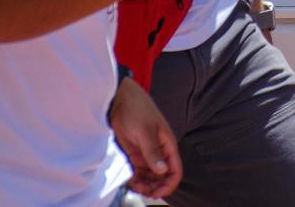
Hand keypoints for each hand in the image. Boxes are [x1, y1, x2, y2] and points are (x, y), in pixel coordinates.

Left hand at [109, 77, 181, 198]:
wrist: (119, 100)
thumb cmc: (137, 110)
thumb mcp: (145, 131)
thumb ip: (153, 152)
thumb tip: (162, 170)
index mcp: (167, 145)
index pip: (175, 170)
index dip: (169, 184)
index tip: (156, 193)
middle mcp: (159, 152)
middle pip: (163, 177)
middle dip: (155, 187)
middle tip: (142, 191)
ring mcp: (147, 153)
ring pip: (151, 176)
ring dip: (145, 185)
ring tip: (135, 187)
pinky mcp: (135, 154)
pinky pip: (139, 172)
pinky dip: (136, 179)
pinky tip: (130, 181)